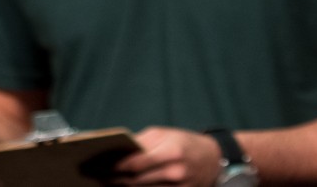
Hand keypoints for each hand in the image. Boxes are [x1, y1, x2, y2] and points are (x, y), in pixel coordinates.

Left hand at [108, 127, 222, 186]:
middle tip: (103, 177)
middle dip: (118, 179)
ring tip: (115, 181)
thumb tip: (118, 152)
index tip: (105, 167)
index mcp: (172, 151)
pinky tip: (133, 184)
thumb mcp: (166, 134)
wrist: (212, 158)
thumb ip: (142, 142)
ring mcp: (178, 186)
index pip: (135, 164)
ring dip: (127, 186)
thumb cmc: (186, 143)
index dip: (117, 167)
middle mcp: (175, 171)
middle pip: (136, 181)